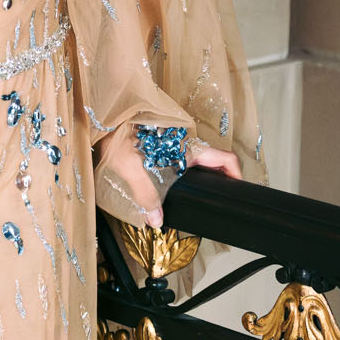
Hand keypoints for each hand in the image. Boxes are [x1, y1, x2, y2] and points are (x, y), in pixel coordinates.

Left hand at [95, 127, 240, 229]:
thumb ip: (145, 194)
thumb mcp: (131, 167)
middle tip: (219, 201)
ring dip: (205, 178)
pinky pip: (185, 163)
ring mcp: (177, 146)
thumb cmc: (116, 135)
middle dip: (222, 181)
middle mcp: (186, 145)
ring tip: (202, 199)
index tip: (238, 191)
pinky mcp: (166, 148)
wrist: (101, 119)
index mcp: (187, 147)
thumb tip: (156, 220)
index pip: (225, 157)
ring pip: (201, 163)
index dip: (236, 174)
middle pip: (216, 163)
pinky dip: (189, 176)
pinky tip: (179, 190)